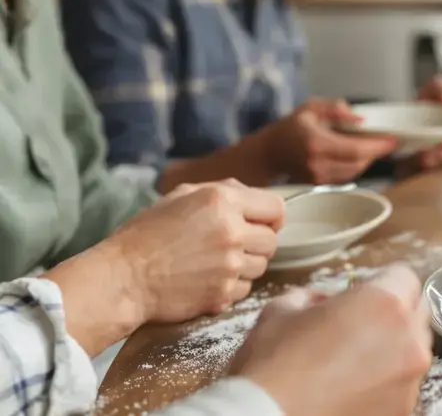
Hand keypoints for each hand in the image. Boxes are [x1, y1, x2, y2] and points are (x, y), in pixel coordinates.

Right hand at [110, 179, 282, 321]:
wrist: (121, 278)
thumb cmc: (145, 236)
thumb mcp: (180, 197)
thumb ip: (221, 191)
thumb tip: (250, 194)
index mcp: (222, 202)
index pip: (277, 208)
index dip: (271, 217)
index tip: (261, 224)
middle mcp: (231, 232)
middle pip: (272, 241)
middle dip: (257, 243)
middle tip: (233, 246)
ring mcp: (229, 266)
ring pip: (261, 267)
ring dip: (244, 266)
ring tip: (215, 263)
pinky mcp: (222, 294)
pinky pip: (244, 289)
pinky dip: (231, 287)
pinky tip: (208, 280)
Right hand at [228, 265, 432, 415]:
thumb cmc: (272, 366)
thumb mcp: (280, 311)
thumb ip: (313, 296)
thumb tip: (325, 301)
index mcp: (385, 304)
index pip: (404, 276)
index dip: (381, 283)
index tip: (361, 295)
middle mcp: (409, 340)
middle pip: (417, 313)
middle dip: (393, 314)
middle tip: (358, 327)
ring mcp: (410, 381)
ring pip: (413, 351)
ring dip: (392, 349)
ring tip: (352, 364)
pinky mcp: (404, 411)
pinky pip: (403, 386)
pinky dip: (386, 383)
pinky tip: (352, 389)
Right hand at [265, 99, 399, 183]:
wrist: (269, 153)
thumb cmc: (290, 128)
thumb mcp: (311, 108)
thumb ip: (336, 109)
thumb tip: (360, 118)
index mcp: (317, 143)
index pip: (356, 149)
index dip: (378, 146)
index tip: (394, 140)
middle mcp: (318, 164)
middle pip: (359, 163)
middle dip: (377, 152)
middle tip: (388, 140)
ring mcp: (318, 178)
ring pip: (355, 171)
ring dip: (368, 159)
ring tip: (374, 145)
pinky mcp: (320, 186)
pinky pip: (347, 177)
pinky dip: (357, 166)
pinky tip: (359, 155)